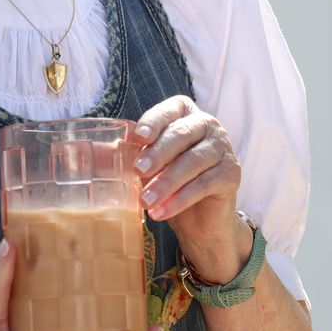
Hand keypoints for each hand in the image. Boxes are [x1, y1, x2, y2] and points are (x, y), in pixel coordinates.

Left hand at [130, 95, 248, 283]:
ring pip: (193, 161)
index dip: (154, 121)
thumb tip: (100, 154)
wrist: (200, 220)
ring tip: (145, 201)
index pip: (170, 110)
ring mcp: (223, 148)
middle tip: (138, 171)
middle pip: (182, 134)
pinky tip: (161, 212)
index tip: (139, 137)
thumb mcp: (150, 168)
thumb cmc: (171, 184)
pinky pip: (204, 184)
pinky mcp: (232, 173)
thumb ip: (133, 156)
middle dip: (158, 153)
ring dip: (167, 182)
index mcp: (186, 115)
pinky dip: (180, 200)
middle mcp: (209, 126)